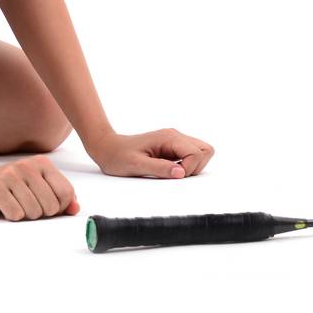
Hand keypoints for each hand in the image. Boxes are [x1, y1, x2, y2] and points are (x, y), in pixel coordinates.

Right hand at [0, 157, 80, 220]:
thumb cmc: (10, 188)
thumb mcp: (37, 188)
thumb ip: (59, 197)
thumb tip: (76, 208)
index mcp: (41, 164)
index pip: (66, 193)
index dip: (60, 208)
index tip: (46, 207)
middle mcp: (26, 166)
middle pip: (51, 206)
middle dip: (40, 214)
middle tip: (25, 207)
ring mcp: (10, 176)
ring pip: (33, 212)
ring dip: (24, 216)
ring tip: (14, 206)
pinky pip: (16, 214)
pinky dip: (11, 217)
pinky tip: (3, 208)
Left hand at [86, 128, 214, 178]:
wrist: (107, 148)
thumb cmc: (118, 156)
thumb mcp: (136, 165)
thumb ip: (160, 168)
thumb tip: (181, 173)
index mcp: (169, 137)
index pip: (197, 152)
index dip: (190, 168)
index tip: (173, 175)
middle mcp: (175, 136)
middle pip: (205, 150)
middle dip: (196, 166)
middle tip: (176, 174)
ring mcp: (174, 141)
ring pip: (201, 152)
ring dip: (193, 166)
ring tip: (173, 172)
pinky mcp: (172, 147)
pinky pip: (190, 155)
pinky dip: (187, 165)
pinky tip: (170, 170)